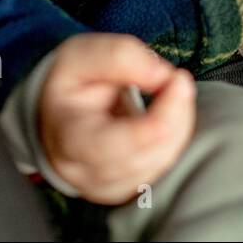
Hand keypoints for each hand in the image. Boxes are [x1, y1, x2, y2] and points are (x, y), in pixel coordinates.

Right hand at [36, 33, 195, 204]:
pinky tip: (168, 112)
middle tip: (179, 79)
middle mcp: (81, 169)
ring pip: (158, 162)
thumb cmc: (73, 82)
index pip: (106, 147)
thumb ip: (120, 57)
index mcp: (66, 135)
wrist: (62, 110)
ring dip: (178, 122)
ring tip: (172, 88)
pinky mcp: (124, 188)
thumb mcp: (82, 54)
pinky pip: (163, 165)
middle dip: (172, 116)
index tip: (175, 82)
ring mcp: (102, 185)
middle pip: (139, 157)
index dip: (148, 125)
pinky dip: (175, 135)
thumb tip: (161, 75)